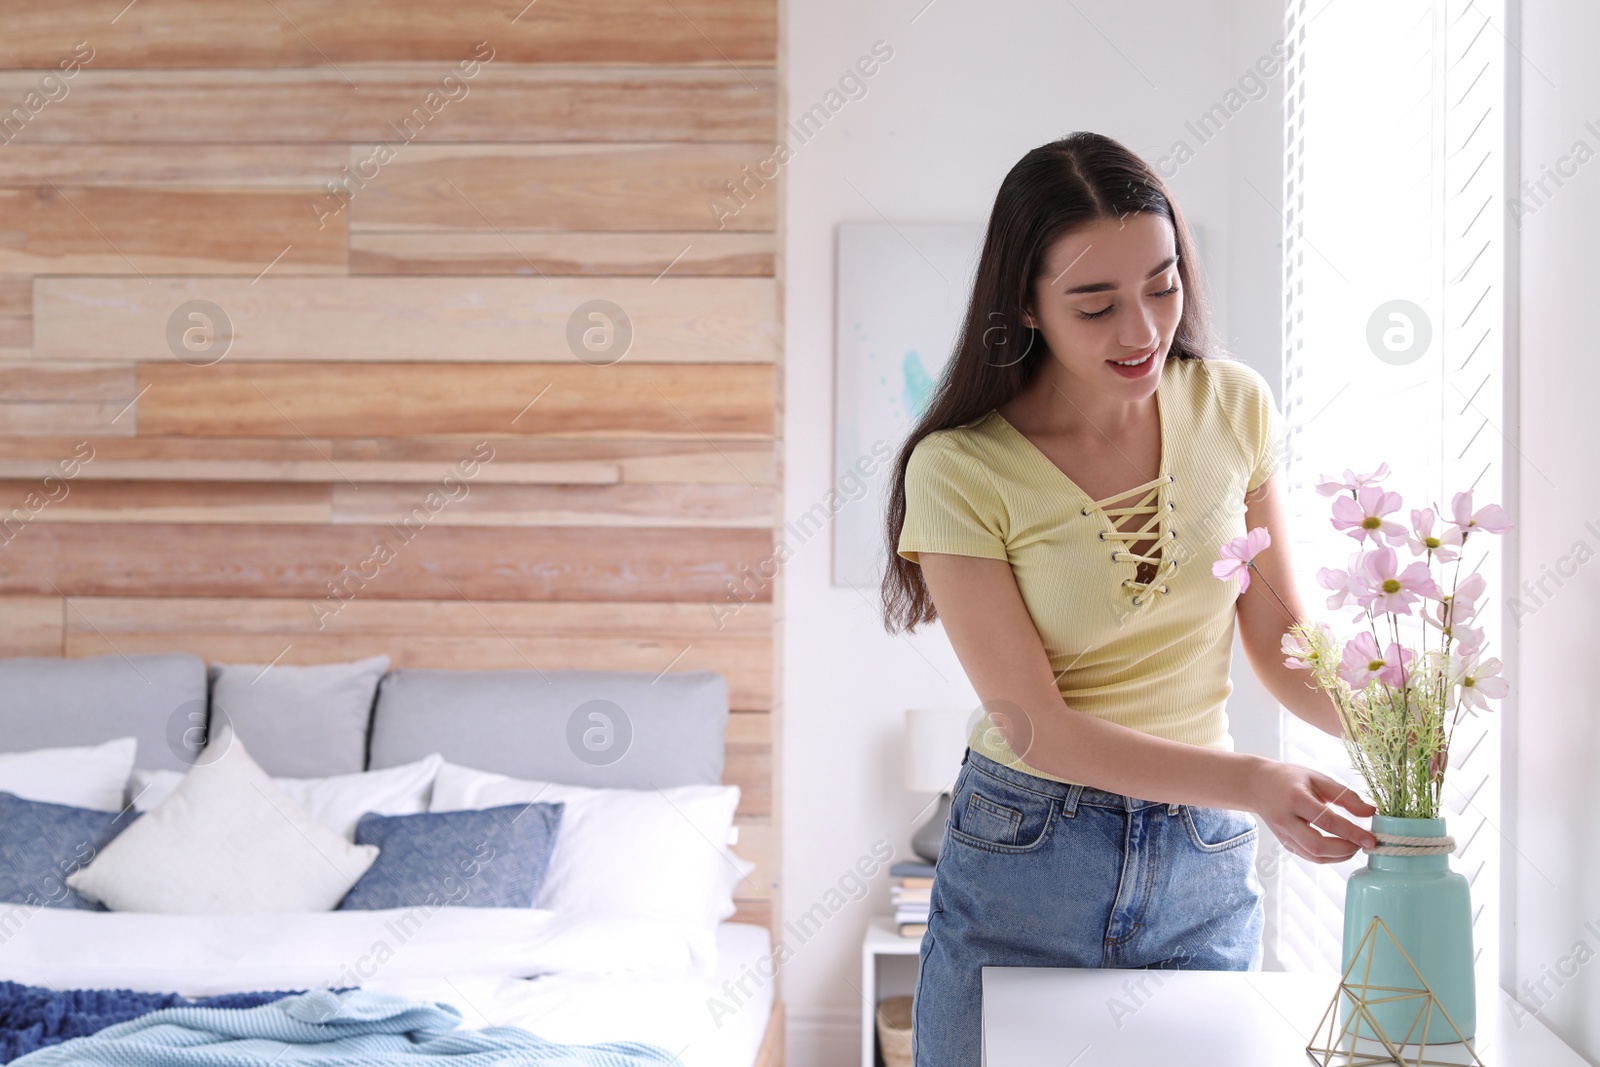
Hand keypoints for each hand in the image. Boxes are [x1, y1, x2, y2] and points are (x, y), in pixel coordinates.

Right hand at [1243, 760, 1377, 862]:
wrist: (1257, 785)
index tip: (1372, 839)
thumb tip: (1370, 813)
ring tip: (1354, 845)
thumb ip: (1345, 796)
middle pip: (1317, 845)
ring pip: (1314, 855)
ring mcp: (1283, 834)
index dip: (1352, 833)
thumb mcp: (1317, 778)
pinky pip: (1310, 856)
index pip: (1327, 821)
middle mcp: (1286, 820)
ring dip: (1339, 856)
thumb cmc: (1289, 779)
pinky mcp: (1285, 843)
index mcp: (1295, 798)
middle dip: (1346, 850)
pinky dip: (1329, 856)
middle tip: (1364, 844)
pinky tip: (1340, 847)